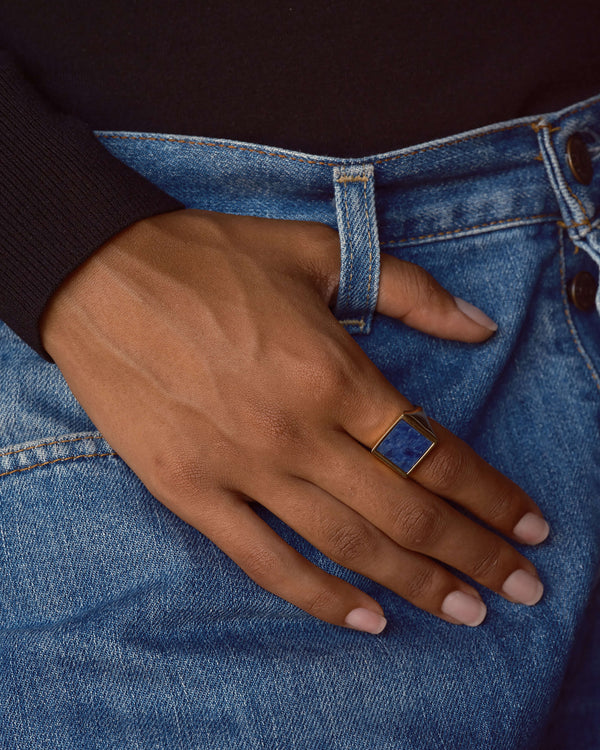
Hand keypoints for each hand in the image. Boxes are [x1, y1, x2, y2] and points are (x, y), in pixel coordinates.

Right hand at [40, 209, 548, 632]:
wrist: (101, 277)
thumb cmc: (210, 258)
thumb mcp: (318, 254)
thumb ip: (410, 291)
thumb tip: (481, 324)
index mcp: (335, 373)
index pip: (436, 453)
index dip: (493, 497)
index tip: (530, 528)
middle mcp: (299, 432)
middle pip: (407, 511)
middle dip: (474, 555)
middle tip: (522, 590)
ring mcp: (243, 469)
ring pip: (347, 545)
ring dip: (416, 583)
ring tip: (465, 612)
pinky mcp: (191, 492)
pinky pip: (264, 561)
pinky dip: (319, 597)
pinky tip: (366, 619)